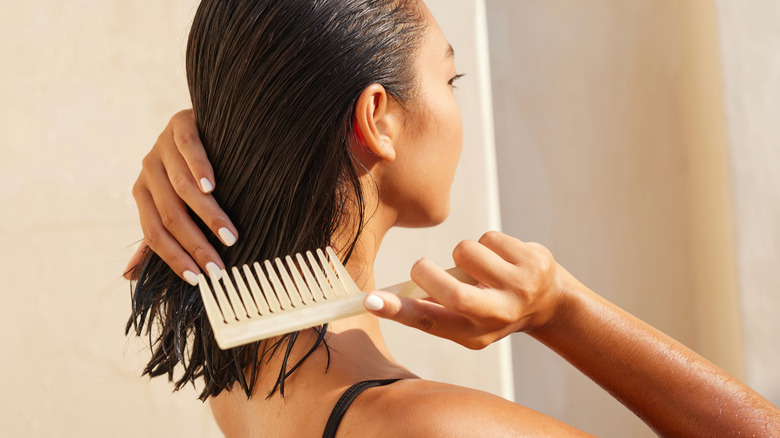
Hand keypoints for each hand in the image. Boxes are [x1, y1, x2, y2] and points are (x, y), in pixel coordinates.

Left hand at [124, 110, 237, 284]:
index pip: (153, 234)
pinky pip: (188, 150)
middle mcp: (147, 171)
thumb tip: (128, 277)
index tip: (198, 279)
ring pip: (182, 188)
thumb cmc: (188, 172)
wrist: (200, 123)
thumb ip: (154, 238)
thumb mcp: (170, 204)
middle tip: (218, 267)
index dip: (174, 258)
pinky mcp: (179, 125)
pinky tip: (211, 187)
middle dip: (196, 245)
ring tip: (229, 236)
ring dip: (207, 216)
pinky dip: (199, 170)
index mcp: (142, 194)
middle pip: (170, 216)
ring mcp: (162, 147)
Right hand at [364, 231, 566, 348]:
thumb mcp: (466, 320)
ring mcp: (520, 288)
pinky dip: (487, 243)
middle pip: (453, 292)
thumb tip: (388, 295)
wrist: (550, 301)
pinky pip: (488, 238)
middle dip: (427, 272)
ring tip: (478, 266)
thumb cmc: (493, 307)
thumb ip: (434, 308)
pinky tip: (500, 257)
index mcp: (475, 334)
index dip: (399, 312)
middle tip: (422, 268)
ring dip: (463, 253)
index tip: (371, 300)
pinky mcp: (534, 261)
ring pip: (465, 251)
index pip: (432, 324)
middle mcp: (499, 316)